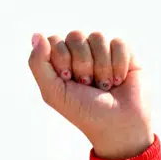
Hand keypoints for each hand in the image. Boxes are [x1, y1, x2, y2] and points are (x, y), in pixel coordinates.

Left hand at [27, 31, 153, 159]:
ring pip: (97, 37)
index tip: (67, 79)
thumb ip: (38, 64)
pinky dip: (118, 64)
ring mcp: (102, 51)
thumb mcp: (53, 92)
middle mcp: (80, 53)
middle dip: (82, 64)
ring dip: (101, 67)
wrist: (118, 124)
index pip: (53, 40)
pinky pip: (118, 43)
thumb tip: (36, 35)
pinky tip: (118, 80)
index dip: (61, 58)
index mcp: (60, 61)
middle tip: (87, 85)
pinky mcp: (124, 52)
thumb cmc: (83, 111)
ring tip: (104, 85)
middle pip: (75, 35)